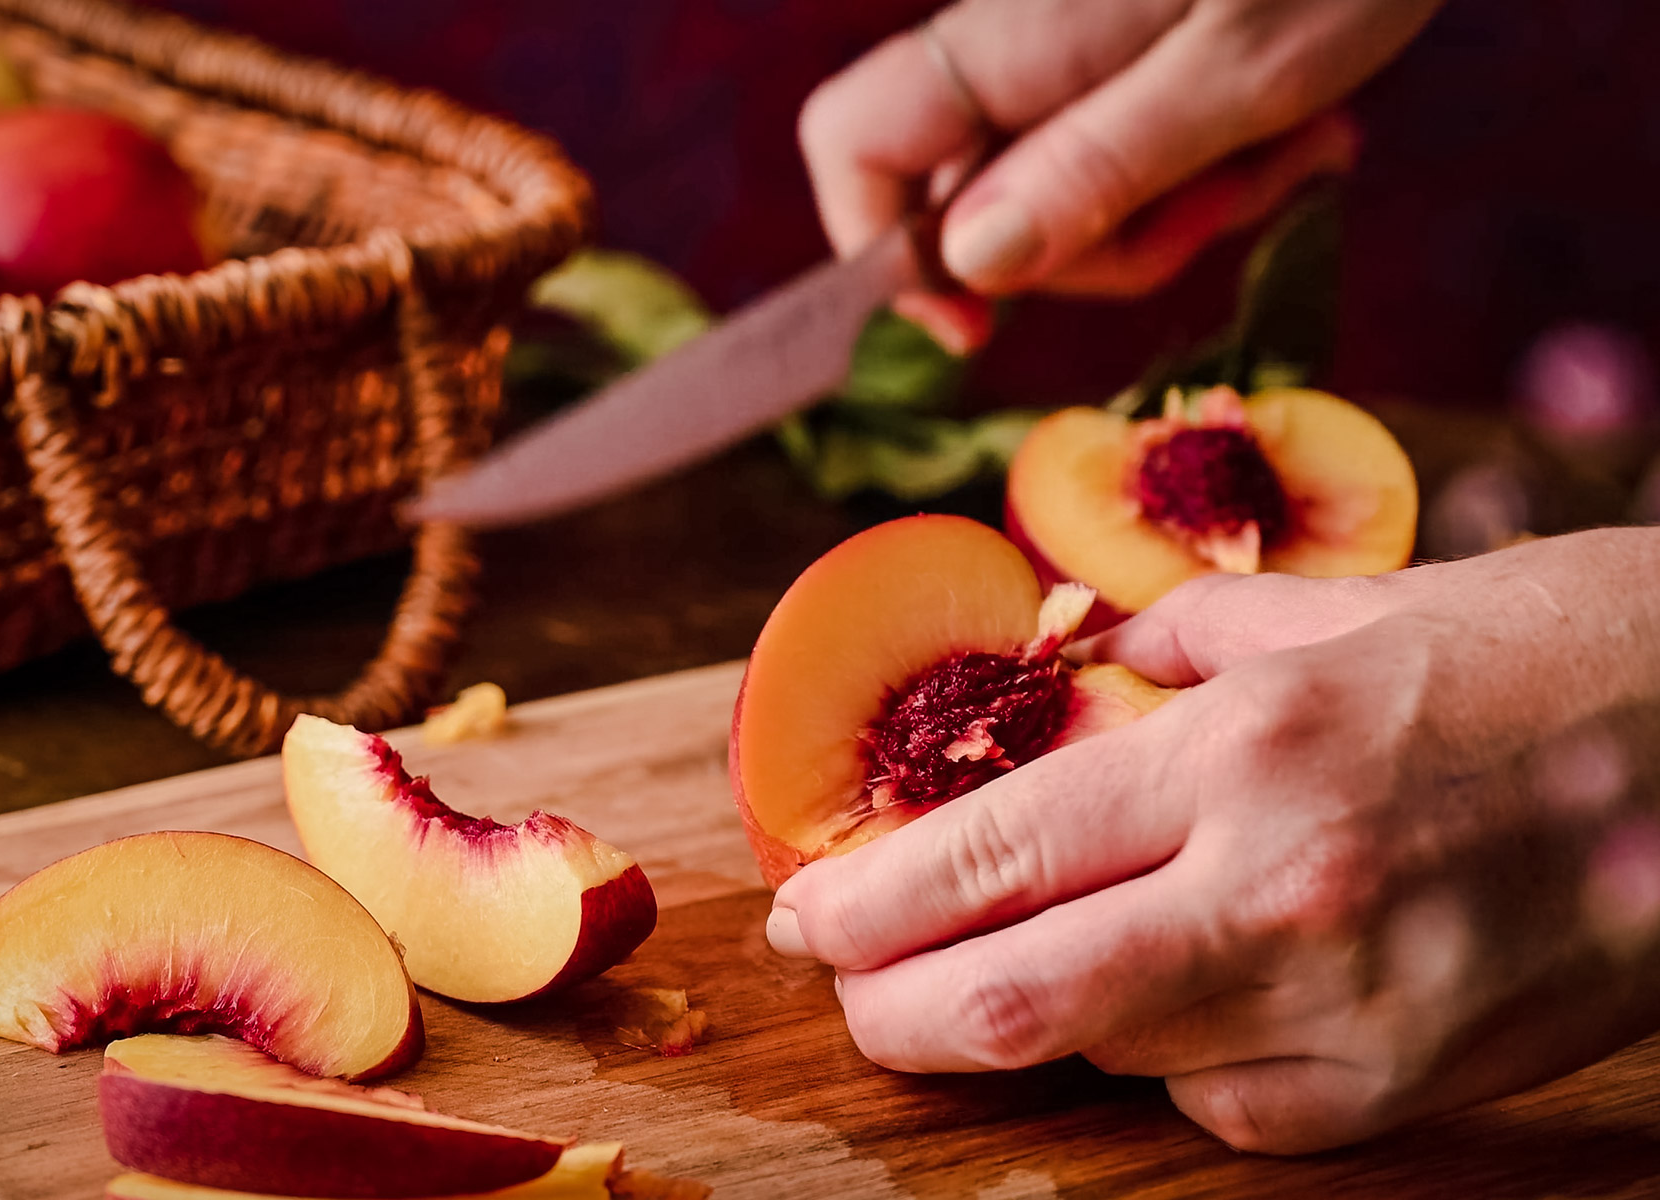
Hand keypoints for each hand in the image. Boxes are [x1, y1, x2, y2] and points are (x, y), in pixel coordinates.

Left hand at [767, 529, 1659, 1152]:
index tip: (798, 914)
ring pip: (1103, 1054)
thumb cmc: (1531, 652)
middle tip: (843, 987)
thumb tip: (1062, 684)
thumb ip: (1170, 656)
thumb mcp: (1332, 616)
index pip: (987, 853)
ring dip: (1030, 1016)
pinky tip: (1182, 991)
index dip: (861, 900)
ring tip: (1014, 958)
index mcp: (1245, 748)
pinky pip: (1218, 1102)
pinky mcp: (1400, 1093)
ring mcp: (1344, 1011)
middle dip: (888, 1011)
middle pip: (1006, 1003)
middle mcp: (1279, 890)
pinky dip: (1163, 1054)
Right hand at [799, 0, 1443, 350]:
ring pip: (1062, 197)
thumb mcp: (1236, 73)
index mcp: (1012, 40)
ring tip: (1291, 151)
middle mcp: (1019, 50)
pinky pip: (1130, 158)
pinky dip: (1206, 174)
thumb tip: (969, 263)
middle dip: (1095, 248)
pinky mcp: (1137, 64)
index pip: (852, 142)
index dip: (885, 254)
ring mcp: (1078, 59)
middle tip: (1219, 210)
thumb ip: (1097, 166)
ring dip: (1174, 214)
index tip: (981, 328)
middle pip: (973, 204)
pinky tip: (1300, 135)